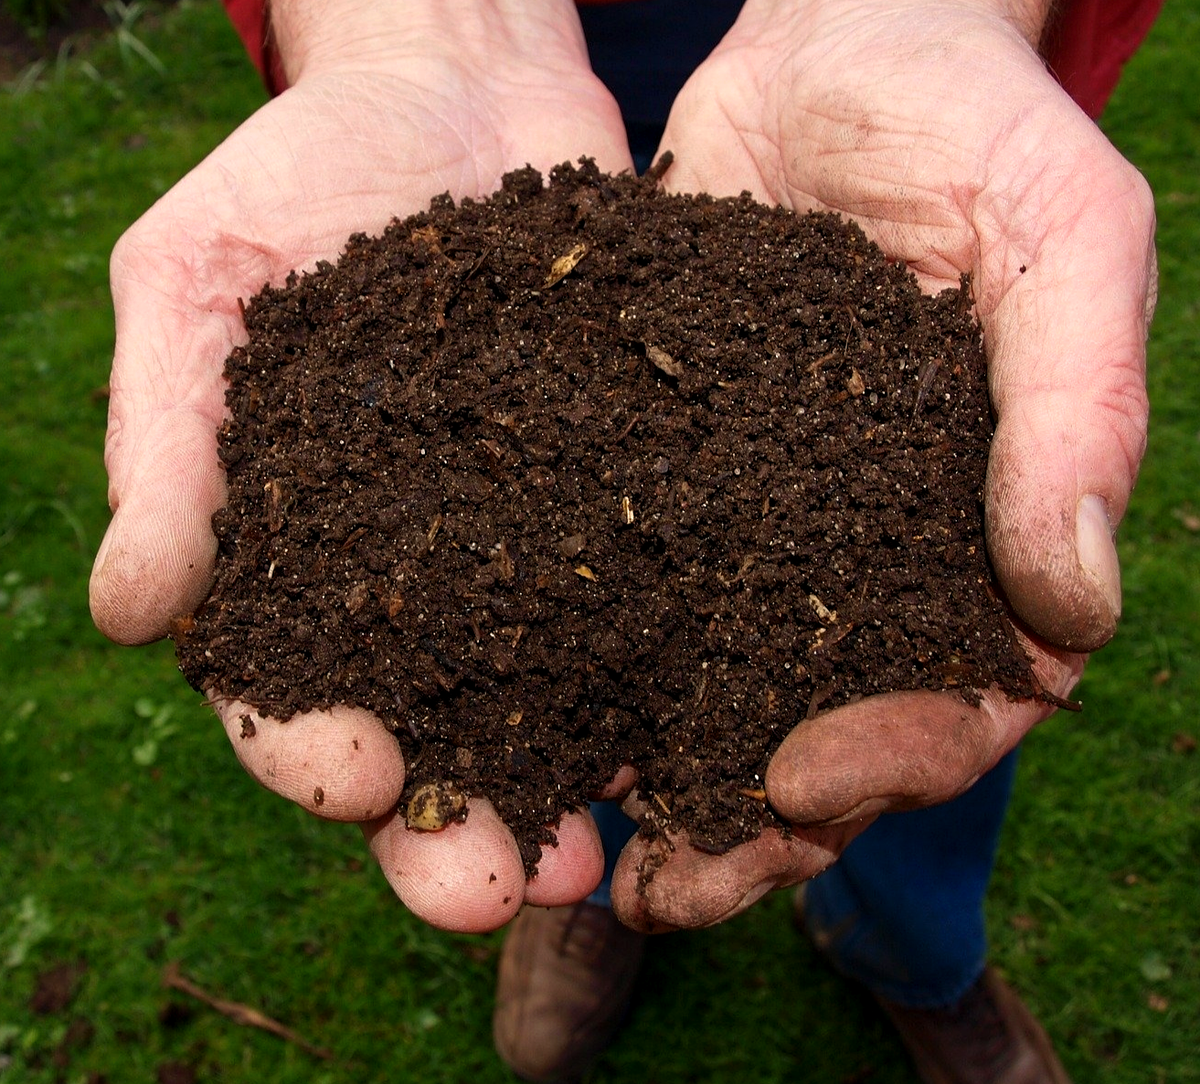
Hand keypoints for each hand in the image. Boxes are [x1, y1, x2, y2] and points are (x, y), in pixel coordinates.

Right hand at [89, 0, 633, 931]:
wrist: (455, 95)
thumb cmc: (299, 179)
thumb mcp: (196, 282)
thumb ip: (165, 444)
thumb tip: (129, 612)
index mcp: (297, 555)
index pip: (285, 690)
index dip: (311, 750)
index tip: (356, 777)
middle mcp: (419, 580)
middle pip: (428, 734)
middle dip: (450, 827)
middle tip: (492, 889)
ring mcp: (532, 546)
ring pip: (547, 702)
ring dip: (568, 789)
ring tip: (602, 856)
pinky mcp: (627, 497)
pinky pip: (653, 598)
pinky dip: (673, 671)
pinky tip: (705, 723)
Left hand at [609, 0, 1154, 930]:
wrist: (838, 47)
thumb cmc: (974, 128)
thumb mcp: (1062, 241)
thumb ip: (1075, 412)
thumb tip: (1075, 605)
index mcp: (978, 532)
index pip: (963, 697)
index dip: (896, 759)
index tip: (800, 784)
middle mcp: (863, 554)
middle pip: (822, 731)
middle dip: (753, 822)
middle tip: (666, 888)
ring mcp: (759, 524)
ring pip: (710, 689)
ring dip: (651, 780)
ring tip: (573, 849)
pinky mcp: (660, 475)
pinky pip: (619, 587)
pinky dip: (572, 661)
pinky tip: (510, 715)